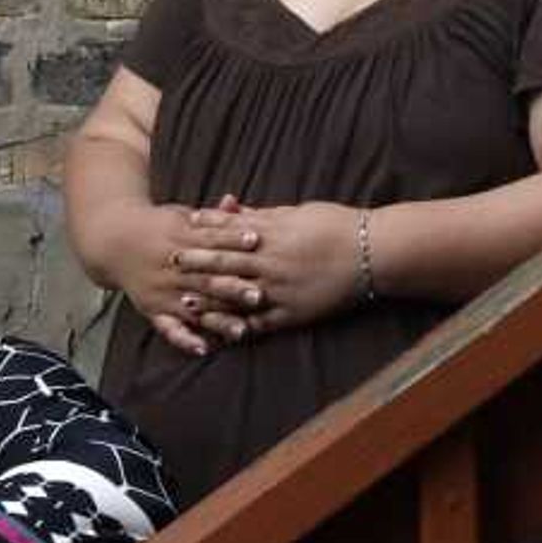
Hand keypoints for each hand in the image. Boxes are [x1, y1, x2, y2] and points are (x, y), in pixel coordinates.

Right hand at [111, 202, 263, 357]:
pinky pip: (168, 328)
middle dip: (232, 288)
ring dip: (217, 320)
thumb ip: (210, 216)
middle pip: (206, 278)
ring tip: (240, 330)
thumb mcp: (180, 216)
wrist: (113, 240)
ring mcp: (162, 291)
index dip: (233, 240)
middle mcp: (171, 268)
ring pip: (193, 307)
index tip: (256, 241)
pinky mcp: (153, 309)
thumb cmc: (157, 226)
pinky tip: (202, 349)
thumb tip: (232, 201)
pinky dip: (184, 339)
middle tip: (258, 295)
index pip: (211, 240)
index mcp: (179, 239)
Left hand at [187, 201, 362, 338]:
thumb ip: (263, 215)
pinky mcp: (292, 312)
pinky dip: (238, 328)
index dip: (205, 229)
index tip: (183, 226)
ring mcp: (279, 289)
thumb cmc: (336, 225)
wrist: (371, 252)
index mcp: (272, 232)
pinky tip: (221, 333)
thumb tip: (236, 209)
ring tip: (184, 302)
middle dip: (196, 262)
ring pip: (235, 294)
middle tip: (170, 261)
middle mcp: (270, 261)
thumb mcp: (298, 212)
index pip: (229, 230)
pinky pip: (260, 322)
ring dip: (208, 299)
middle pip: (224, 262)